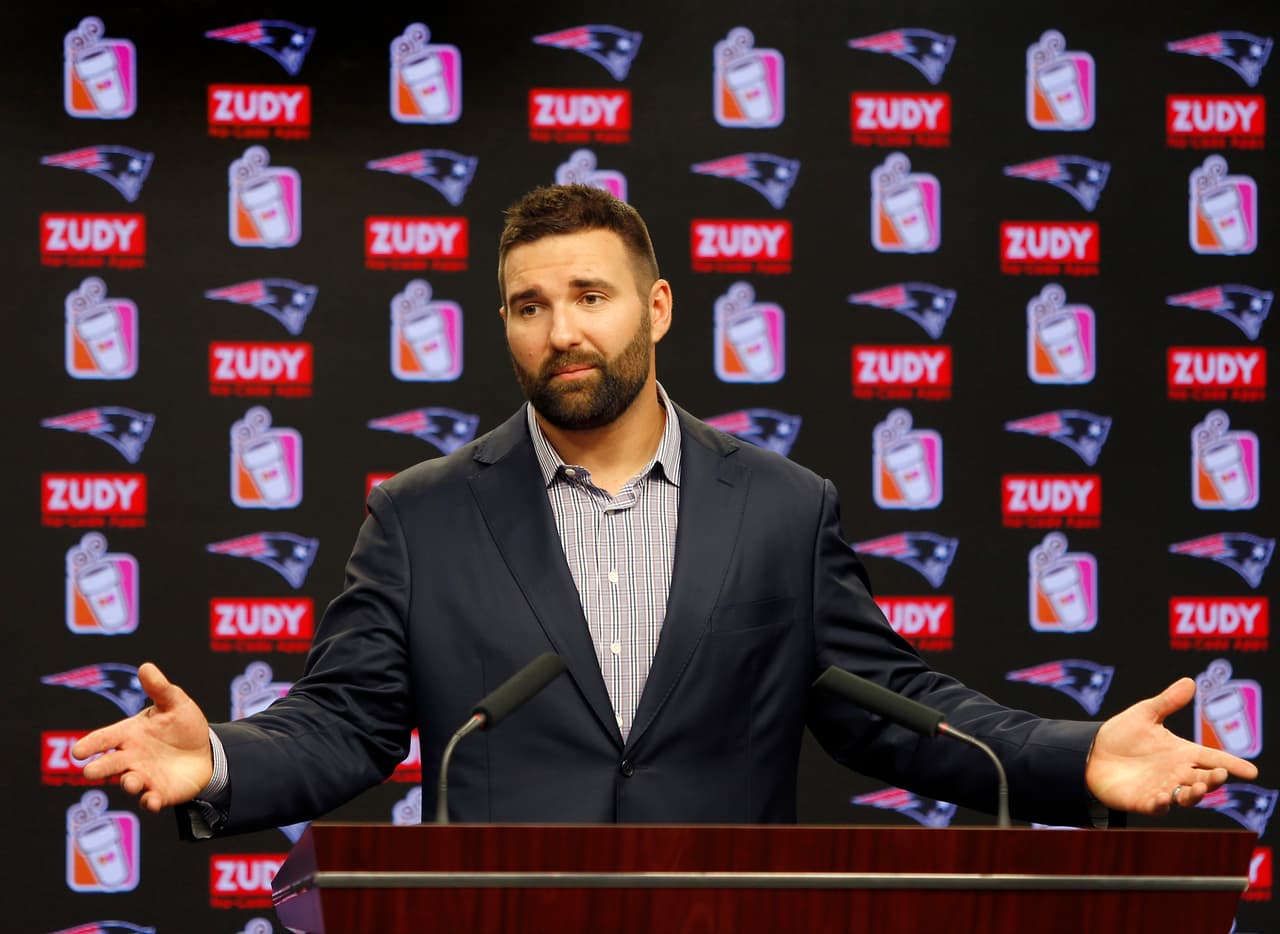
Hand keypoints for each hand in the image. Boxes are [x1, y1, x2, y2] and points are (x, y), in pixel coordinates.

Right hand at [72, 662, 213, 812]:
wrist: (206, 751)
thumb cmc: (183, 725)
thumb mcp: (175, 704)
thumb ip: (160, 689)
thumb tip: (146, 667)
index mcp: (129, 734)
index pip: (104, 738)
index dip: (90, 744)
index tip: (78, 751)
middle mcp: (131, 757)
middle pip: (109, 764)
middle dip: (99, 768)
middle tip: (91, 771)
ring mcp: (144, 776)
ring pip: (128, 783)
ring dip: (128, 783)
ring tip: (131, 781)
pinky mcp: (159, 793)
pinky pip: (150, 800)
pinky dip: (149, 802)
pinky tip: (152, 801)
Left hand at [1085, 677, 1258, 814]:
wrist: (1091, 752)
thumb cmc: (1121, 735)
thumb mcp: (1145, 715)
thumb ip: (1167, 702)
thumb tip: (1189, 682)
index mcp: (1182, 753)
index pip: (1212, 759)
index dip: (1232, 765)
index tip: (1252, 772)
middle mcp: (1176, 773)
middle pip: (1204, 780)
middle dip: (1214, 779)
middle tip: (1220, 774)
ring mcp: (1162, 788)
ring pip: (1186, 797)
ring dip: (1194, 794)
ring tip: (1198, 787)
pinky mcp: (1143, 800)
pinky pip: (1157, 806)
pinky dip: (1162, 803)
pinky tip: (1164, 797)